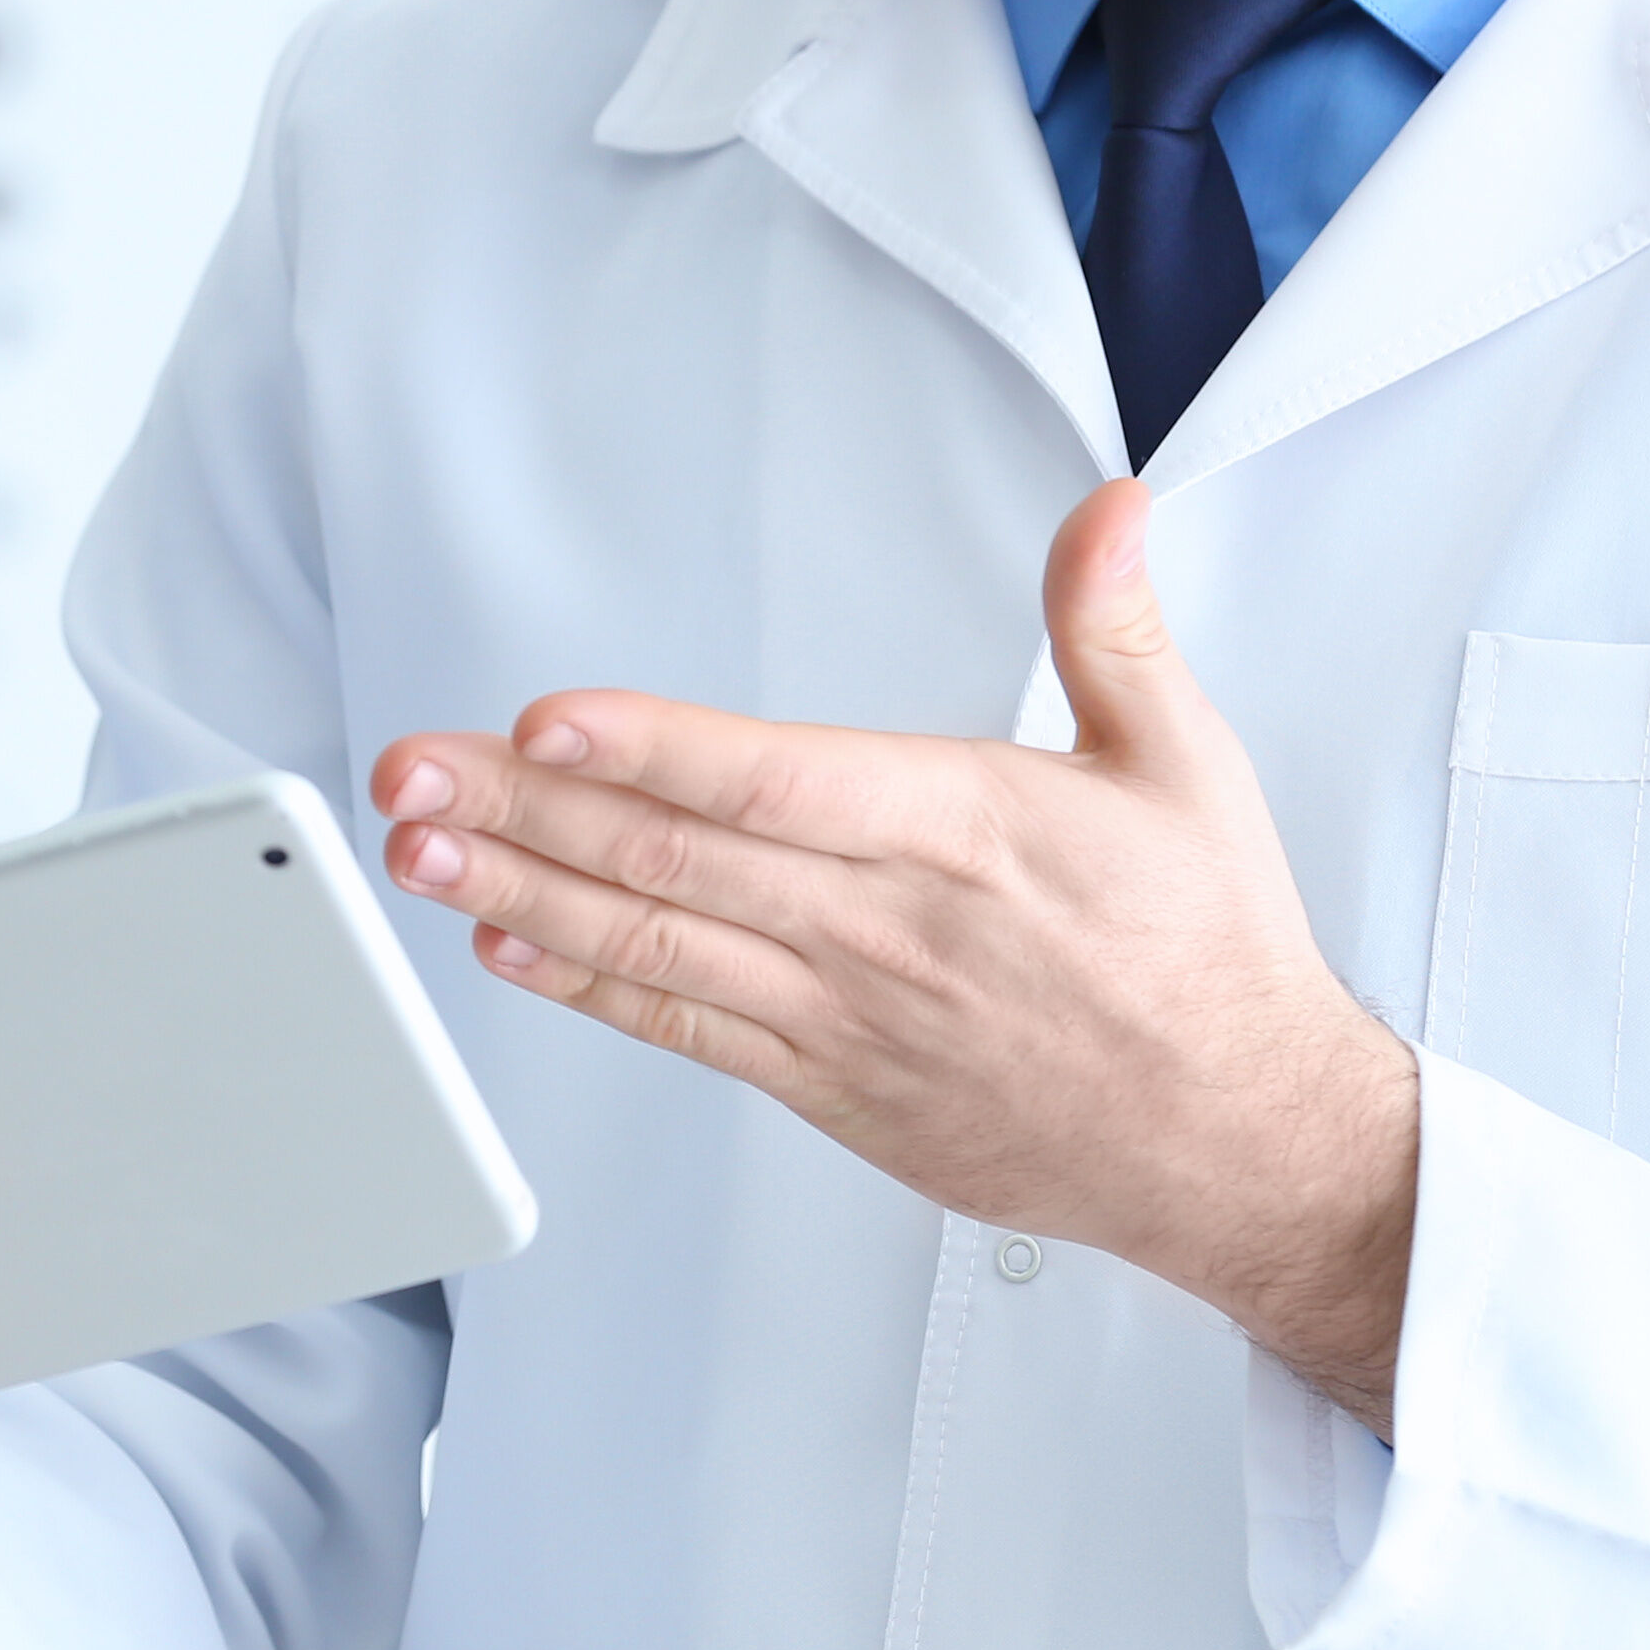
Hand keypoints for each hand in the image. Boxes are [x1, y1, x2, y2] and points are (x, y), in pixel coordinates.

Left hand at [373, 479, 1421, 1427]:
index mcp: (966, 830)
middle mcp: (889, 927)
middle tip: (408, 772)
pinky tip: (508, 941)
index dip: (651, 751)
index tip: (544, 722)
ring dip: (522, 893)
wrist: (1241, 1145)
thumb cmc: (1208, 955)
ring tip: (418, 849)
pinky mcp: (835, 1086)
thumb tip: (1111, 504)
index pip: (778, 781)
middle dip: (524, 810)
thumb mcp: (1186, 767)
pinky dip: (590, 987)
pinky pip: (689, 1030)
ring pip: (657, 946)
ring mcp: (851, 1015)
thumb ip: (1116, 627)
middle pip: (677, 859)